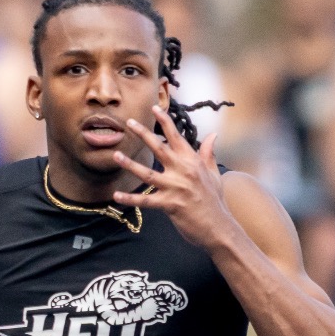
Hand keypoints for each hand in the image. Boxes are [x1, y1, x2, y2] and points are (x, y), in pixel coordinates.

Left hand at [110, 106, 236, 251]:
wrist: (218, 227)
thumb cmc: (215, 201)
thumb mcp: (213, 174)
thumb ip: (208, 154)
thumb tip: (213, 135)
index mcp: (193, 162)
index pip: (176, 137)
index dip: (165, 121)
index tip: (154, 108)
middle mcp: (183, 171)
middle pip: (159, 148)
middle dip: (143, 134)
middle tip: (129, 122)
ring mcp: (176, 188)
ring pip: (148, 173)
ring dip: (130, 165)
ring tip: (116, 155)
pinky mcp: (170, 204)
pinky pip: (146, 201)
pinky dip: (131, 199)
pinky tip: (117, 196)